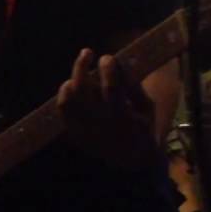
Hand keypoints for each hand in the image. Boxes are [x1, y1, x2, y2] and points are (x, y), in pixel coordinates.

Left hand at [57, 48, 160, 168]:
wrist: (132, 159)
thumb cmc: (142, 127)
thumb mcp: (147, 108)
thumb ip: (134, 87)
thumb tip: (119, 64)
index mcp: (124, 118)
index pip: (111, 89)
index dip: (108, 70)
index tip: (107, 57)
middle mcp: (101, 125)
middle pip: (83, 92)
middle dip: (81, 68)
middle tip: (86, 52)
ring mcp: (85, 131)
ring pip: (68, 101)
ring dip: (71, 81)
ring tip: (78, 72)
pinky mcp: (75, 135)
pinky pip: (63, 112)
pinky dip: (65, 95)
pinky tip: (71, 86)